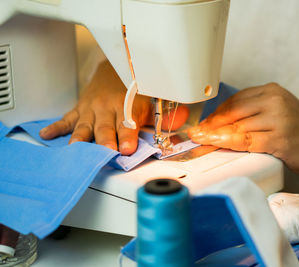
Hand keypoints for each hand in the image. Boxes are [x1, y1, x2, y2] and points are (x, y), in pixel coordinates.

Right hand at [39, 60, 188, 154]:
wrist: (116, 65)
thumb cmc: (135, 86)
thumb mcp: (153, 99)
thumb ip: (165, 114)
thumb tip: (182, 121)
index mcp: (127, 104)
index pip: (128, 123)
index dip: (127, 137)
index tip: (126, 149)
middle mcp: (107, 107)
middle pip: (105, 127)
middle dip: (105, 141)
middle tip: (105, 152)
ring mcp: (91, 108)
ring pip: (84, 126)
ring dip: (80, 139)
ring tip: (74, 151)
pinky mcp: (80, 109)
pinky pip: (67, 119)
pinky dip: (57, 127)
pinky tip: (47, 134)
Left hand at [188, 83, 298, 176]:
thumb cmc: (298, 132)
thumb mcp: (276, 112)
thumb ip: (252, 113)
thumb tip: (219, 123)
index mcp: (272, 91)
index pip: (236, 100)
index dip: (216, 114)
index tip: (204, 124)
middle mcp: (275, 101)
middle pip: (234, 111)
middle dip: (212, 125)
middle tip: (196, 134)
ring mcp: (279, 119)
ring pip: (238, 127)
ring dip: (216, 136)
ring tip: (201, 141)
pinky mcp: (280, 138)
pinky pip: (248, 141)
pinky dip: (230, 144)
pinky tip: (219, 146)